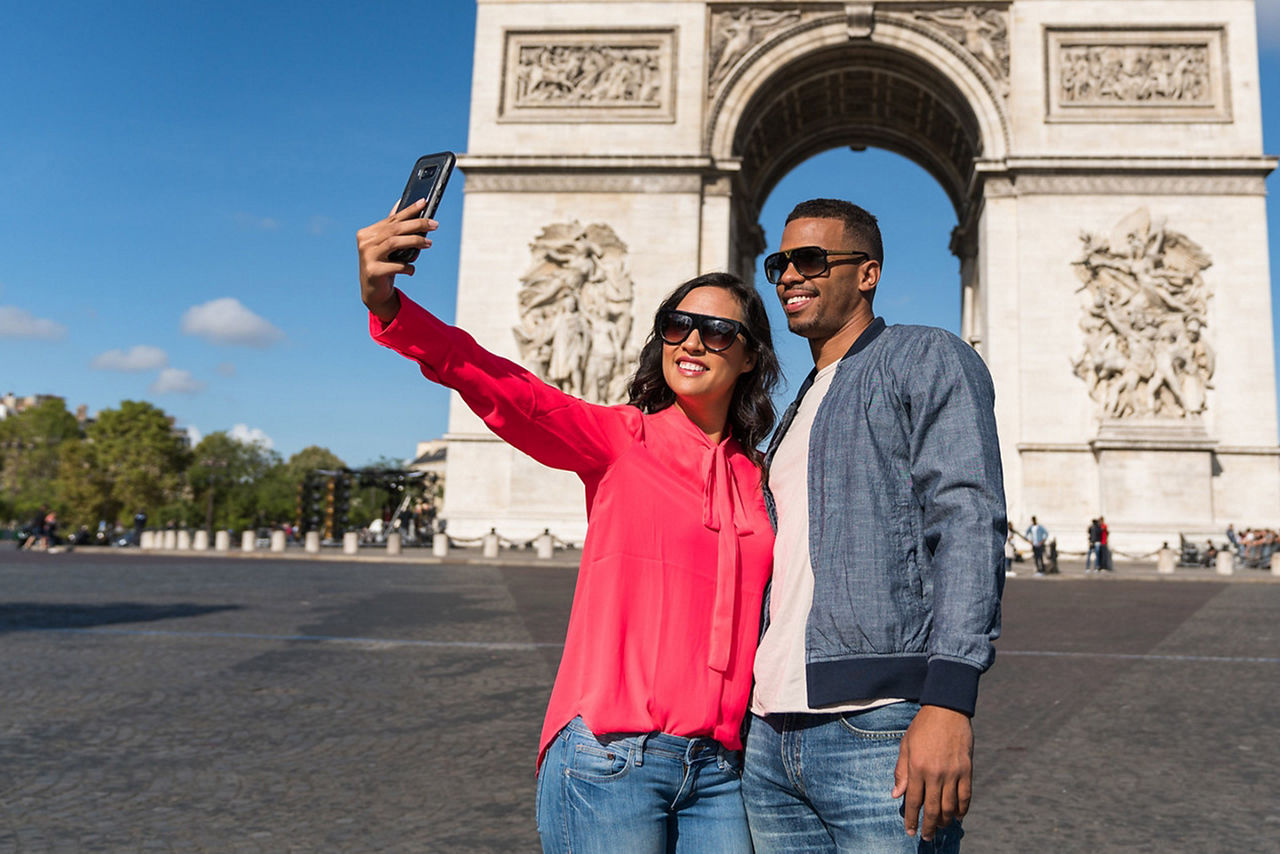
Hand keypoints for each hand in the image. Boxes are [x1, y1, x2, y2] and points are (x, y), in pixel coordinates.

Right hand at [356, 198, 436, 322]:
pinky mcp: (373, 271)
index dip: (409, 210)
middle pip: (395, 228)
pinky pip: (396, 266)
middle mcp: (365, 242)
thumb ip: (392, 228)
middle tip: (435, 224)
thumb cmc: (384, 265)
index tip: (424, 201)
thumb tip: (401, 204)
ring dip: (415, 241)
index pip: (392, 219)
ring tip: (429, 244)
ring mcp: (367, 256)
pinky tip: (412, 269)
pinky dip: (408, 267)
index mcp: (368, 233)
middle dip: (417, 224)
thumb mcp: (388, 246)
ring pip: (395, 242)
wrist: (374, 292)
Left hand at [891, 705, 972, 840]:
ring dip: (946, 821)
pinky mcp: (967, 770)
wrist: (946, 710)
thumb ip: (901, 771)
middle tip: (927, 837)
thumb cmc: (922, 727)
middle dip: (929, 826)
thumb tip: (895, 794)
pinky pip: (966, 796)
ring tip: (942, 827)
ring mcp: (953, 773)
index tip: (910, 831)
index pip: (913, 801)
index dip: (911, 818)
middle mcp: (935, 773)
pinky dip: (963, 809)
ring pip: (951, 806)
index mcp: (917, 768)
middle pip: (933, 808)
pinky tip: (958, 816)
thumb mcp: (905, 746)